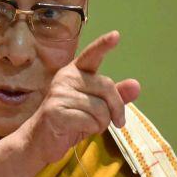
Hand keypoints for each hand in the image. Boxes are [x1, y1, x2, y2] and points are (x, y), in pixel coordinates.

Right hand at [21, 31, 140, 163]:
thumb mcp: (96, 107)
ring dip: (101, 123)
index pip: (91, 55)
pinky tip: (77, 130)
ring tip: (86, 125)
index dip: (103, 45)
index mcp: (75, 72)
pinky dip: (90, 130)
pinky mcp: (56, 110)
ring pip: (101, 109)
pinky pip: (90, 121)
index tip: (116, 35)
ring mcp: (59, 93)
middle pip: (108, 87)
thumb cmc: (70, 121)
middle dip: (116, 109)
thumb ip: (115, 96)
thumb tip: (136, 85)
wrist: (40, 141)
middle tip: (115, 123)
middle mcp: (66, 77)